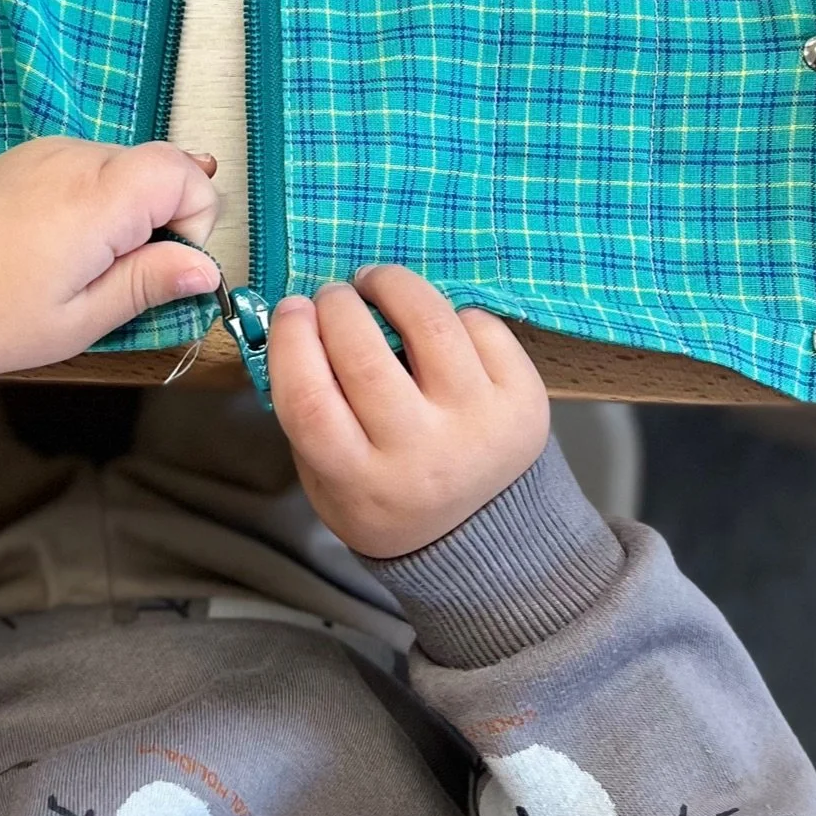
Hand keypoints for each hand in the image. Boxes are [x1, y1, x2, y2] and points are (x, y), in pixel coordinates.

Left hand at [0, 137, 220, 386]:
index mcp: (95, 198)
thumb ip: (150, 284)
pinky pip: (87, 164)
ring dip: (127, 208)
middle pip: (160, 165)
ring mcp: (45, 150)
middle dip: (162, 216)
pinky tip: (59, 241)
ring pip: (125, 165)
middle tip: (118, 274)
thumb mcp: (80, 320)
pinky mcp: (24, 156)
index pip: (186, 174)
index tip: (162, 267)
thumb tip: (207, 267)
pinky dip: (94, 197)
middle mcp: (74, 157)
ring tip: (82, 263)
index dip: (194, 220)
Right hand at [267, 266, 548, 557]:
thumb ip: (309, 410)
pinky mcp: (523, 400)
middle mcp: (423, 457)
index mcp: (362, 485)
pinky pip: (481, 326)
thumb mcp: (329, 478)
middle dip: (338, 305)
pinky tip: (434, 325)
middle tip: (334, 295)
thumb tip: (300, 319)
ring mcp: (479, 426)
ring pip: (430, 325)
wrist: (483, 533)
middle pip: (364, 357)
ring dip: (393, 285)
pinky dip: (451, 311)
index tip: (291, 308)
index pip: (310, 403)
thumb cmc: (387, 489)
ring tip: (377, 283)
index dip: (291, 341)